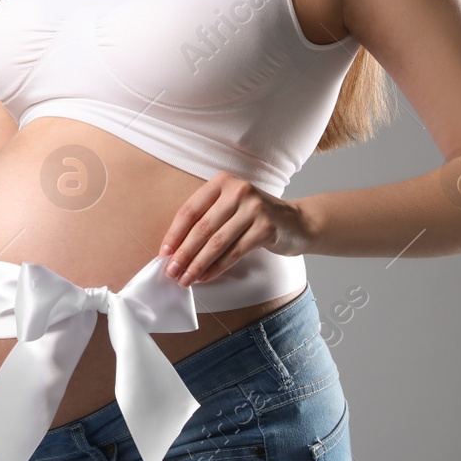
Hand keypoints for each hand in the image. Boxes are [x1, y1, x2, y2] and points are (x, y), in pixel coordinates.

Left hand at [158, 172, 314, 285]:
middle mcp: (238, 191)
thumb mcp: (229, 208)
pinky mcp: (266, 227)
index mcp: (222, 182)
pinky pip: (235, 252)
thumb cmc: (254, 217)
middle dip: (183, 253)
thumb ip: (206, 220)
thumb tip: (174, 249)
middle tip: (171, 272)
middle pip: (202, 228)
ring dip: (198, 264)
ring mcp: (254, 208)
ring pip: (217, 242)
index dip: (174, 233)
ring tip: (186, 279)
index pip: (190, 210)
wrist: (297, 222)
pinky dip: (217, 267)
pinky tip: (206, 277)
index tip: (163, 253)